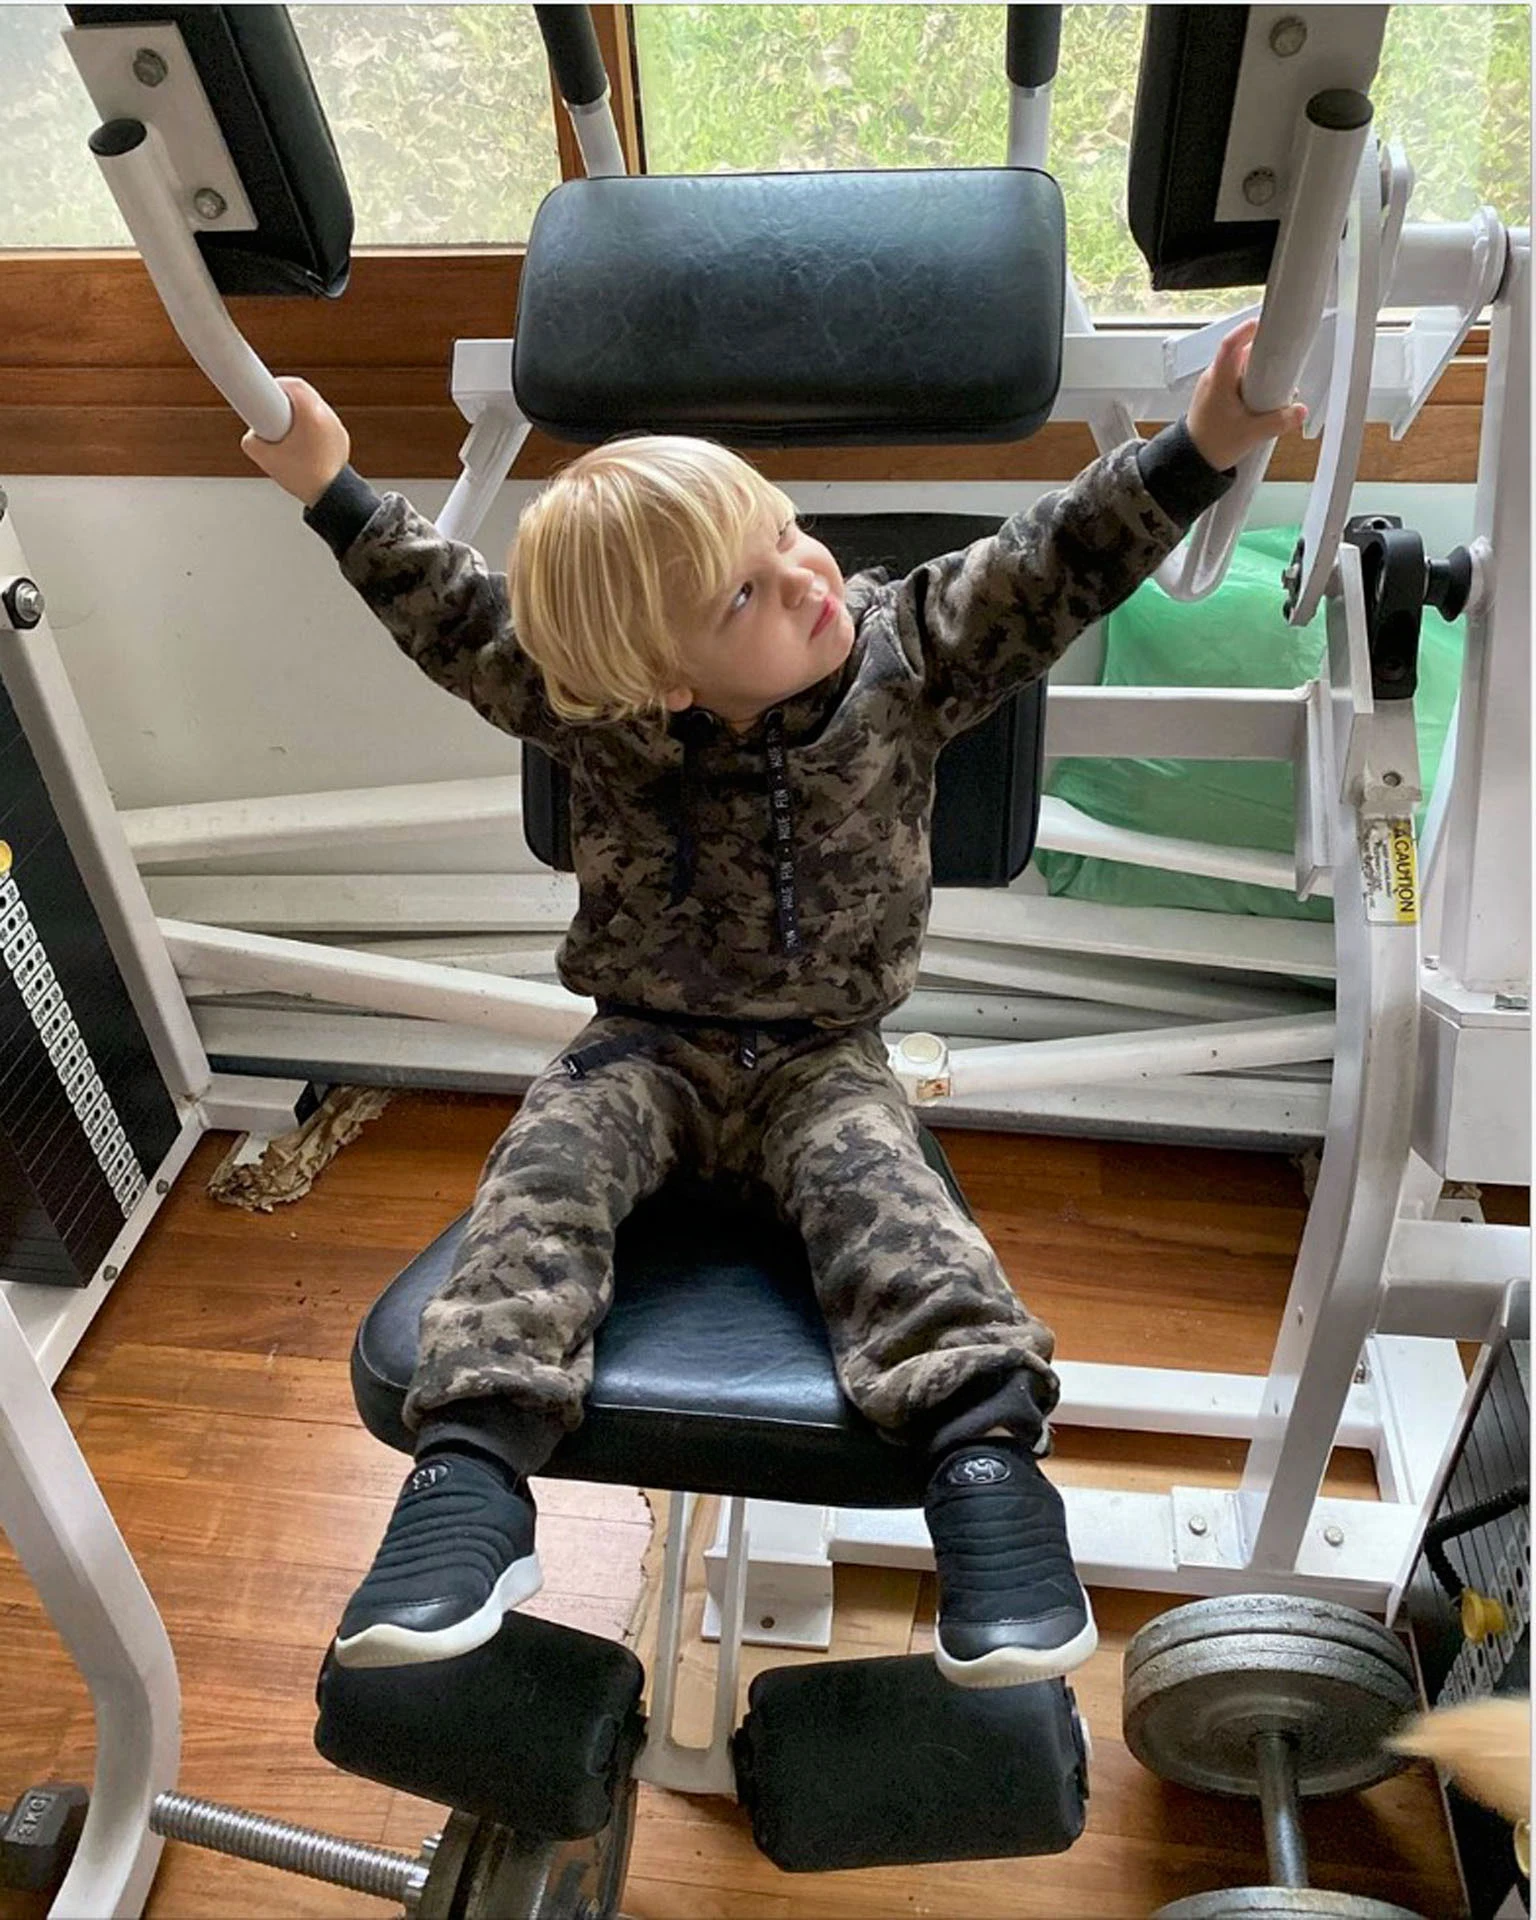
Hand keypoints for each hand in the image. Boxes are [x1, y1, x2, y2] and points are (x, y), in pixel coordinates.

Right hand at [241, 376, 350, 505]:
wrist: (332, 497)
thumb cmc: (304, 478)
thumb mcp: (265, 458)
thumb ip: (250, 439)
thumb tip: (251, 433)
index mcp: (311, 414)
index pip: (291, 384)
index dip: (274, 385)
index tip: (264, 392)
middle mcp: (327, 416)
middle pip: (303, 392)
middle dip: (284, 399)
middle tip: (271, 412)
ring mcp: (337, 426)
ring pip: (314, 406)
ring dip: (298, 412)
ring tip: (286, 432)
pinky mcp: (341, 437)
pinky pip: (322, 421)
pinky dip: (310, 426)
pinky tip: (300, 442)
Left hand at [1186, 317, 1306, 471]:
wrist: (1192, 462)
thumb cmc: (1212, 445)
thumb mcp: (1251, 434)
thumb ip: (1279, 421)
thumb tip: (1299, 410)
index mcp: (1218, 380)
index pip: (1230, 344)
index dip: (1247, 330)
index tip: (1264, 323)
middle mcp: (1213, 377)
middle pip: (1242, 353)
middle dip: (1264, 358)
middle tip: (1280, 368)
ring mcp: (1213, 385)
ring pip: (1240, 367)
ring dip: (1258, 373)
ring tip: (1272, 389)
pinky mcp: (1216, 394)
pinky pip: (1236, 379)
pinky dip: (1250, 384)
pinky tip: (1261, 400)